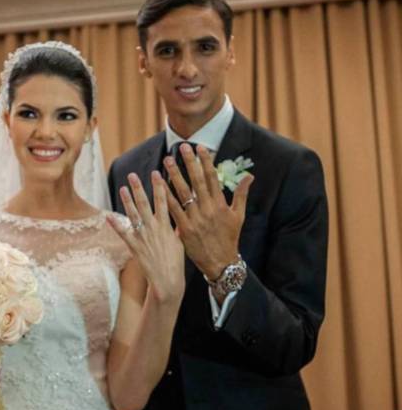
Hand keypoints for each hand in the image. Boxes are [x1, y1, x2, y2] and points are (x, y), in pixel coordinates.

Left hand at [108, 171, 184, 304]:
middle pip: (145, 204)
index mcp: (166, 226)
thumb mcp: (180, 243)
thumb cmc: (175, 263)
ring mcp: (143, 237)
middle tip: (132, 175)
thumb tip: (181, 220)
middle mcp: (153, 228)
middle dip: (138, 188)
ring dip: (127, 200)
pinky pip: (123, 233)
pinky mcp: (134, 246)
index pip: (163, 201)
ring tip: (122, 188)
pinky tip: (108, 216)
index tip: (156, 173)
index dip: (159, 186)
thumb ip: (177, 230)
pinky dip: (115, 225)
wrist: (167, 280)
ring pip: (133, 215)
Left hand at [163, 144, 252, 280]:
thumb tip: (250, 176)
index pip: (212, 177)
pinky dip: (166, 197)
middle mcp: (207, 209)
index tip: (200, 147)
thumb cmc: (230, 238)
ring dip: (174, 175)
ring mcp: (195, 219)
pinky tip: (158, 185)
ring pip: (183, 192)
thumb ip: (242, 195)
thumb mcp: (239, 216)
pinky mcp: (184, 229)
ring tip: (167, 160)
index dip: (206, 161)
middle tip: (181, 147)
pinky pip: (173, 210)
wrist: (220, 263)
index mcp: (221, 204)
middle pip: (196, 181)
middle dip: (189, 163)